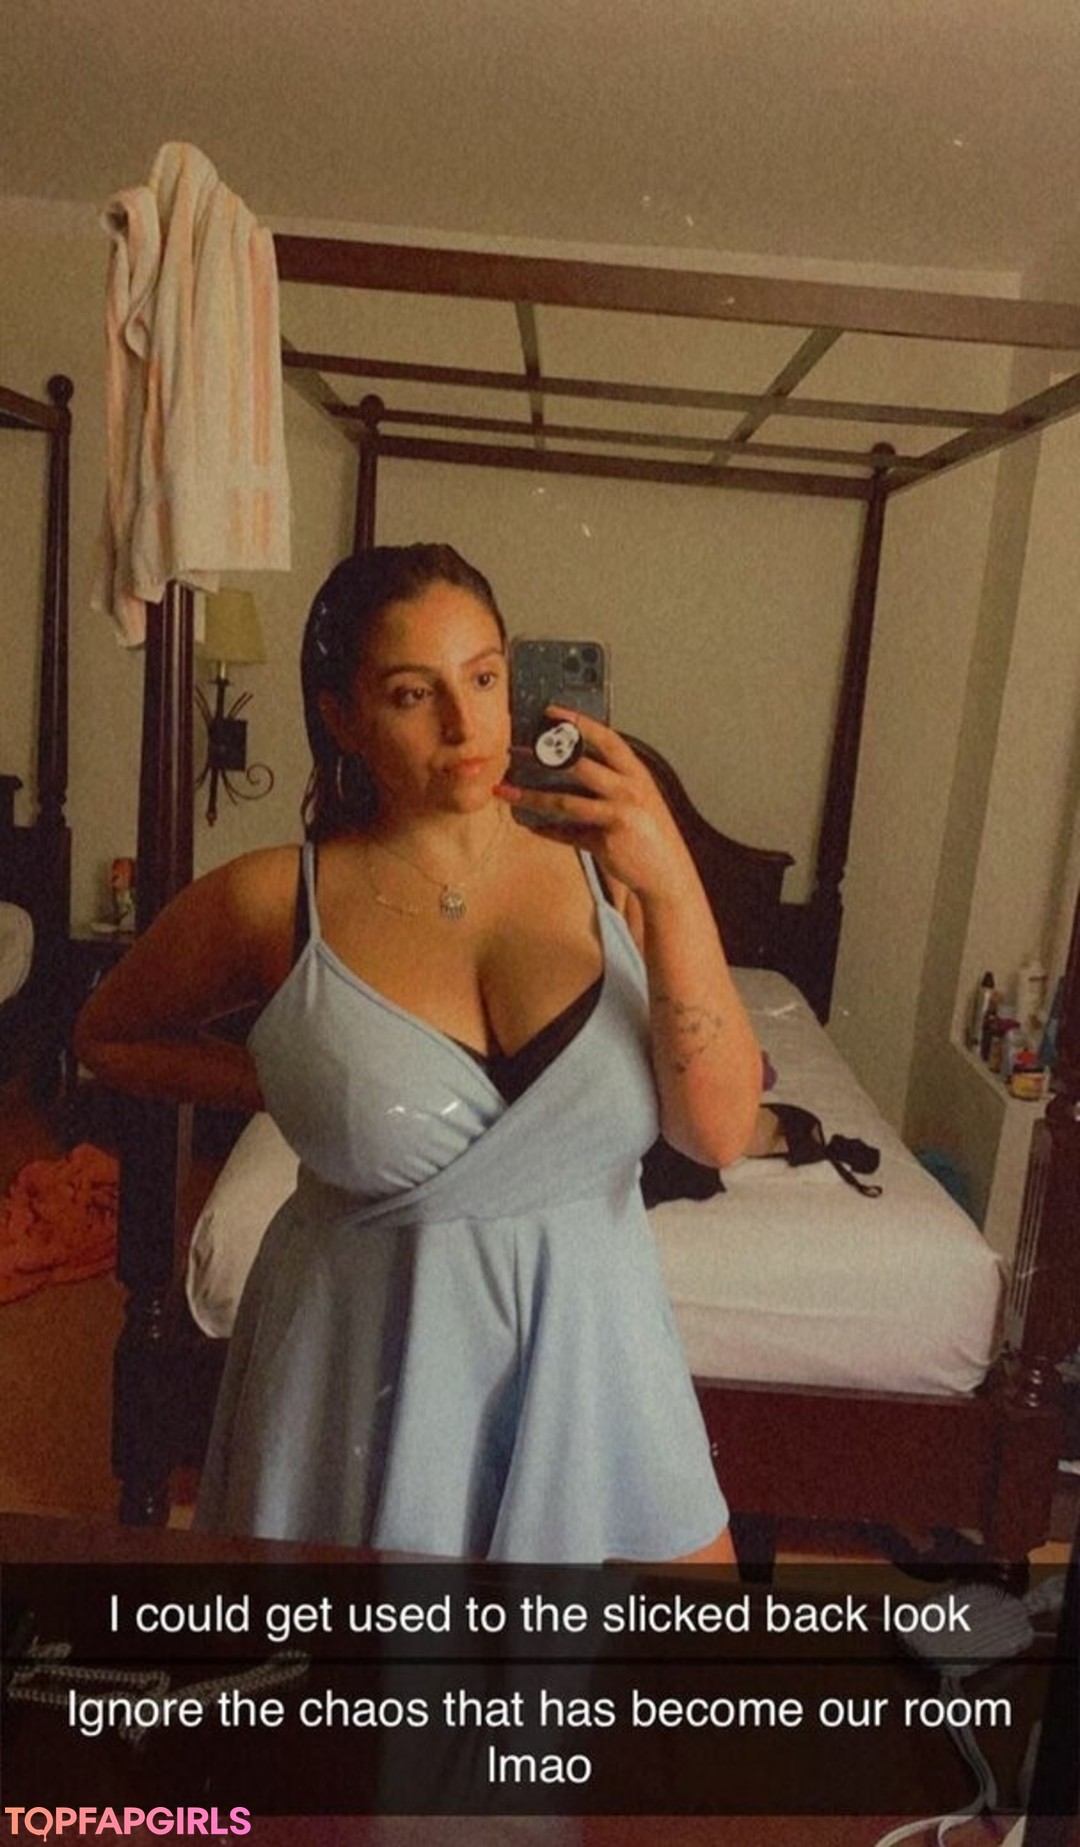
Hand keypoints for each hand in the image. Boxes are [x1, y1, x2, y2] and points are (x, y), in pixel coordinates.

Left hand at [494, 706, 695, 900]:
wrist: (668, 873)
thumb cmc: (651, 834)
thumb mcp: (637, 800)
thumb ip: (611, 784)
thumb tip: (570, 770)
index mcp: (637, 775)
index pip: (607, 740)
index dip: (580, 724)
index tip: (552, 713)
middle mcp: (630, 791)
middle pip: (580, 766)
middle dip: (542, 757)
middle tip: (515, 752)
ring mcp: (619, 816)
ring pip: (566, 802)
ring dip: (531, 797)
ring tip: (505, 791)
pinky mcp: (607, 843)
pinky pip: (568, 834)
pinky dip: (546, 830)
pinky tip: (529, 824)